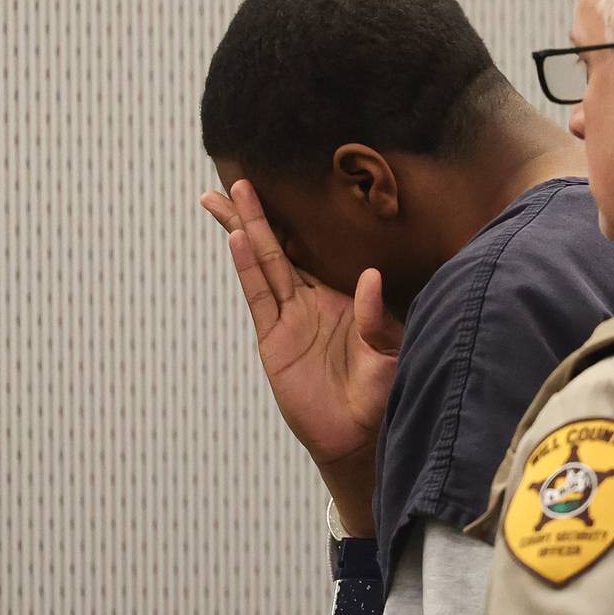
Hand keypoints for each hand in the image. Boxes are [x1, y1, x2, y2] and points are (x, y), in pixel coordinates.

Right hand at [201, 180, 401, 535]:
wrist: (358, 436)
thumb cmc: (381, 393)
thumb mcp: (390, 351)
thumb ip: (377, 316)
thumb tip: (371, 276)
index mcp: (343, 295)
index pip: (317, 248)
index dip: (300, 219)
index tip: (286, 187)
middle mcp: (312, 301)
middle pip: (279, 247)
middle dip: (257, 213)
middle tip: (236, 179)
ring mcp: (289, 318)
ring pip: (263, 263)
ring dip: (245, 230)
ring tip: (223, 197)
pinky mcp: (274, 340)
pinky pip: (259, 296)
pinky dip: (248, 267)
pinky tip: (238, 240)